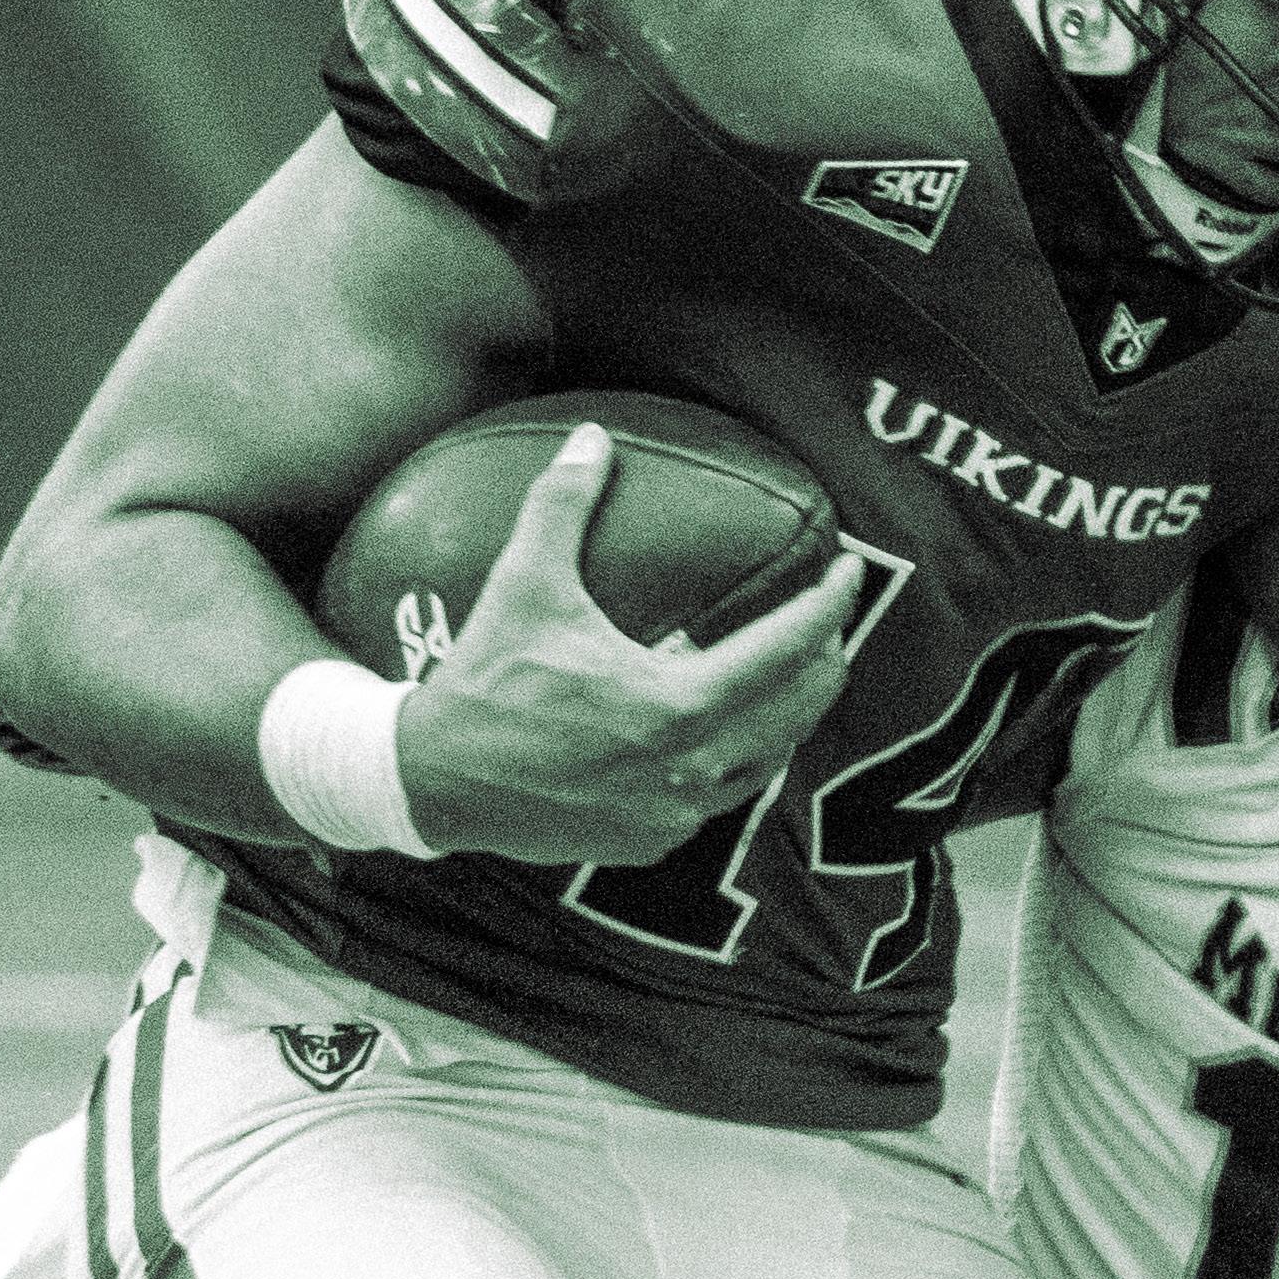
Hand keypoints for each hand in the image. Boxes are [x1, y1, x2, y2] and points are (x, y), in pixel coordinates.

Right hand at [391, 423, 862, 863]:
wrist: (428, 782)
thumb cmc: (483, 681)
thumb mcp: (523, 584)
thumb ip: (563, 505)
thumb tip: (593, 436)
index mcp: (675, 706)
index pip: (786, 651)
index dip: (828, 606)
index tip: (849, 572)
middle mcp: (689, 770)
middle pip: (797, 713)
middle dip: (824, 664)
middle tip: (830, 625)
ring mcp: (673, 815)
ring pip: (765, 763)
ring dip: (787, 719)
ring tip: (792, 677)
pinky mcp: (649, 842)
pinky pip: (718, 800)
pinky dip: (734, 762)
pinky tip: (727, 733)